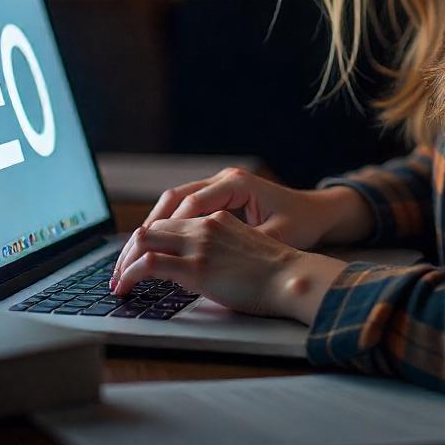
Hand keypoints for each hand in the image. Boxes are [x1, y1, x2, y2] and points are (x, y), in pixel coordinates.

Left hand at [110, 209, 303, 316]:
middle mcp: (204, 225)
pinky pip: (149, 265)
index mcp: (216, 218)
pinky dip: (129, 275)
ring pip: (144, 241)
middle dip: (128, 251)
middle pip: (151, 228)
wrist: (293, 277)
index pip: (169, 221)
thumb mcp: (245, 247)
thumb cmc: (276, 271)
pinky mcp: (197, 267)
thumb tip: (198, 268)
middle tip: (119, 274)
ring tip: (118, 283)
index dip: (147, 240)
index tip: (136, 260)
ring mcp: (199, 244)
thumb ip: (220, 248)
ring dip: (124, 263)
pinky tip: (125, 289)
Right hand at [119, 167, 332, 262]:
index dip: (165, 230)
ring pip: (174, 201)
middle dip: (148, 229)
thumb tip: (209, 264)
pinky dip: (166, 227)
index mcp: (237, 184)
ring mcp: (219, 185)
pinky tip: (152, 249)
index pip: (190, 203)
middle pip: (173, 198)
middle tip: (126, 259)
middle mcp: (223, 179)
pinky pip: (184, 208)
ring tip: (130, 257)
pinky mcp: (218, 197)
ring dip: (152, 228)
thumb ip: (242, 247)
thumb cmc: (301, 224)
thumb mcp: (276, 238)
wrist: (318, 211)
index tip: (145, 254)